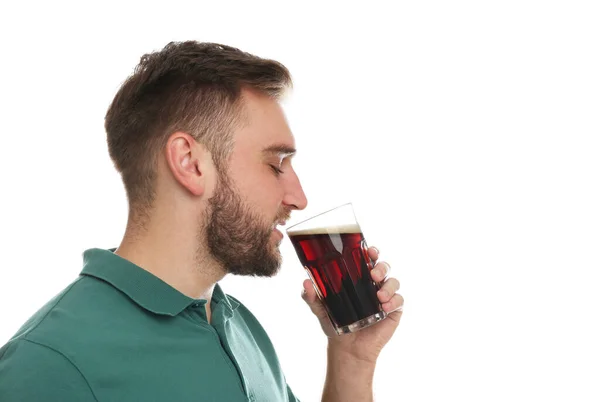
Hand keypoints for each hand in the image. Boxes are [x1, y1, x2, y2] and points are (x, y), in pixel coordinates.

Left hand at [301, 246, 403, 362]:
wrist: (347, 348)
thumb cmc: (335, 323)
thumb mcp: (320, 309)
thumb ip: (311, 296)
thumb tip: (305, 283)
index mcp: (358, 278)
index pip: (368, 258)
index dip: (372, 251)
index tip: (370, 251)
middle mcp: (373, 284)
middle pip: (384, 266)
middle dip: (381, 266)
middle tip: (373, 274)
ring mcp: (385, 297)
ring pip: (394, 281)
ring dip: (389, 285)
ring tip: (379, 296)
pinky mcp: (393, 311)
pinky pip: (399, 300)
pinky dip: (394, 301)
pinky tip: (384, 307)